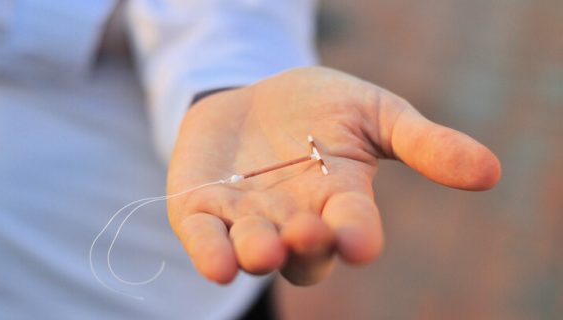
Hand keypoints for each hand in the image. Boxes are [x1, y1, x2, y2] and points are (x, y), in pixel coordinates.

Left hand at [167, 67, 500, 284]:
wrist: (256, 96)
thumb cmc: (321, 109)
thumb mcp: (375, 113)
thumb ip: (422, 143)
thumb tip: (490, 171)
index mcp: (340, 200)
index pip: (354, 227)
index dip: (357, 235)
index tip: (361, 241)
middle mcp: (296, 220)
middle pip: (306, 252)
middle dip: (307, 245)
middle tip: (308, 232)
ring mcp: (248, 219)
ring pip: (255, 250)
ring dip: (258, 252)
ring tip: (262, 249)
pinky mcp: (203, 211)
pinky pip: (206, 240)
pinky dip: (211, 254)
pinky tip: (216, 263)